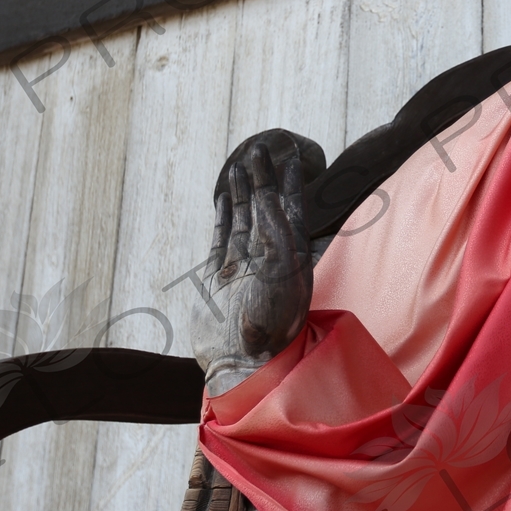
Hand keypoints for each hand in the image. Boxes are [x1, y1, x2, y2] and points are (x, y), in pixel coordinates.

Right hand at [193, 130, 323, 394]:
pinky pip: (222, 235)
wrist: (241, 362)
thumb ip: (275, 230)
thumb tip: (271, 196)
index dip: (291, 178)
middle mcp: (269, 258)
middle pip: (267, 207)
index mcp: (292, 255)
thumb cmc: (271, 322)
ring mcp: (242, 265)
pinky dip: (224, 213)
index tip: (291, 151)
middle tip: (261, 147)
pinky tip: (226, 196)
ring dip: (244, 190)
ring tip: (243, 163)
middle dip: (265, 177)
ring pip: (244, 217)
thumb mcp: (281, 270)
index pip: (293, 206)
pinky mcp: (217, 276)